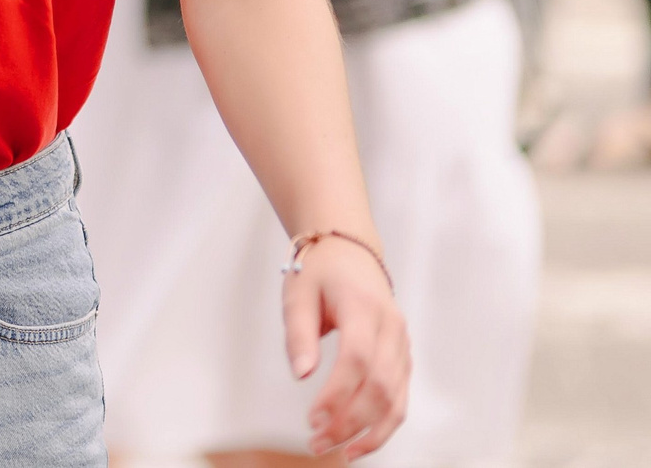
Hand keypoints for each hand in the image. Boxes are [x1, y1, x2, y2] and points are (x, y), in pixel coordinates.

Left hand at [283, 236, 409, 456]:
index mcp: (365, 307)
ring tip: (338, 452)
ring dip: (369, 432)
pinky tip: (359, 443)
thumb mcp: (298, 293)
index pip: (357, 358)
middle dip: (350, 421)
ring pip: (396, 399)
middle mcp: (392, 329)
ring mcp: (402, 345)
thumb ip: (299, 333)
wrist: (350, 253)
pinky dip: (383, 425)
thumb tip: (301, 376)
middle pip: (380, 385)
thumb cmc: (319, 272)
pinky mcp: (402, 359)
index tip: (311, 418)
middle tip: (316, 443)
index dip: (337, 393)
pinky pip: (399, 399)